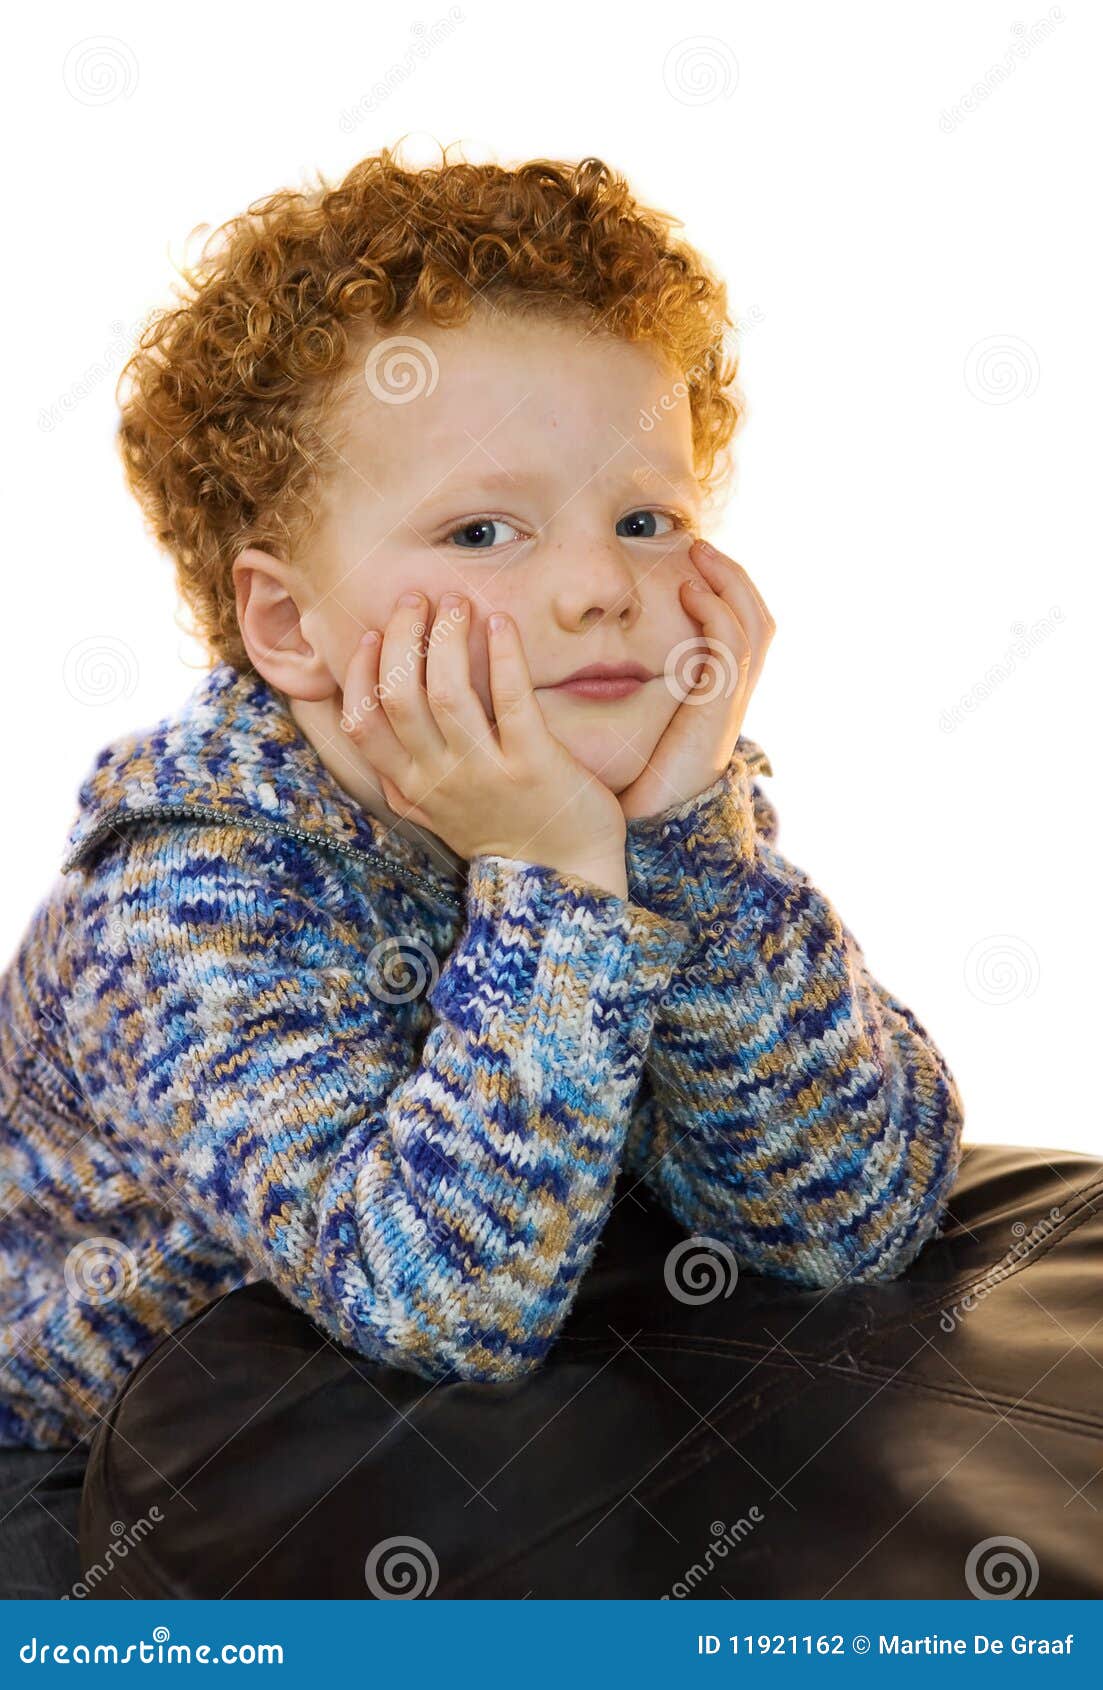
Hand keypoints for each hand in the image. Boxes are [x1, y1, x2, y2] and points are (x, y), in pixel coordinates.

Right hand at [339, 590, 628, 893]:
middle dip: (402, 637)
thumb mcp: (437, 811)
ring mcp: (485, 773)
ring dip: (447, 636)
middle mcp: (441, 779)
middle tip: (418, 600)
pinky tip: (500, 623)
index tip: (373, 633)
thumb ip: (402, 774)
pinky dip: (502, 655)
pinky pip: (510, 699)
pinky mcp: (533, 765)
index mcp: (412, 787)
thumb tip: (365, 720)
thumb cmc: (503, 833)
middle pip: (399, 695)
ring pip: (446, 692)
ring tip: (457, 602)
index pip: (362, 721)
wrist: (564, 880)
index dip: (360, 671)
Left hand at [617, 538, 774, 821]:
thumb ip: (639, 683)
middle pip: (758, 618)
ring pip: (753, 626)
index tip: (695, 558)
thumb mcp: (641, 716)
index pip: (743, 627)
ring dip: (728, 583)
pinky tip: (689, 592)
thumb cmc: (635, 772)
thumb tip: (600, 650)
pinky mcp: (717, 711)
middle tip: (699, 544)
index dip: (727, 589)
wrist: (645, 822)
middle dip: (734, 575)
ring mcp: (730, 702)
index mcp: (719, 692)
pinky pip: (730, 649)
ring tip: (698, 555)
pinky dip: (715, 614)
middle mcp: (733, 693)